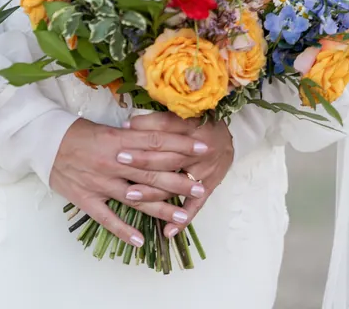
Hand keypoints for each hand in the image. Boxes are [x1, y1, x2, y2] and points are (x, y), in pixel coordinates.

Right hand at [48, 115, 217, 247]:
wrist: (44, 141)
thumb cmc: (77, 132)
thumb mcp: (107, 128)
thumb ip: (132, 136)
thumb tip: (159, 138)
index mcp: (118, 140)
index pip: (156, 142)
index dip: (181, 146)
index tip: (202, 148)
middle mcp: (113, 162)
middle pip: (151, 172)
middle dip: (178, 179)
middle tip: (200, 185)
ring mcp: (100, 182)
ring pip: (135, 197)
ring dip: (160, 207)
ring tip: (182, 215)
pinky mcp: (87, 199)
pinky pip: (107, 218)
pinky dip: (123, 230)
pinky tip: (140, 240)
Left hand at [122, 112, 233, 232]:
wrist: (229, 138)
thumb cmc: (199, 124)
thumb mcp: (180, 116)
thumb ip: (154, 121)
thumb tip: (127, 126)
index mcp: (190, 131)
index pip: (164, 135)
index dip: (141, 138)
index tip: (121, 142)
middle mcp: (197, 153)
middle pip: (167, 159)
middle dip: (142, 162)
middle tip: (120, 163)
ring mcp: (203, 173)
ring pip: (175, 185)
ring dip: (153, 192)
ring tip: (130, 195)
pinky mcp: (208, 188)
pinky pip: (195, 207)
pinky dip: (182, 220)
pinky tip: (167, 231)